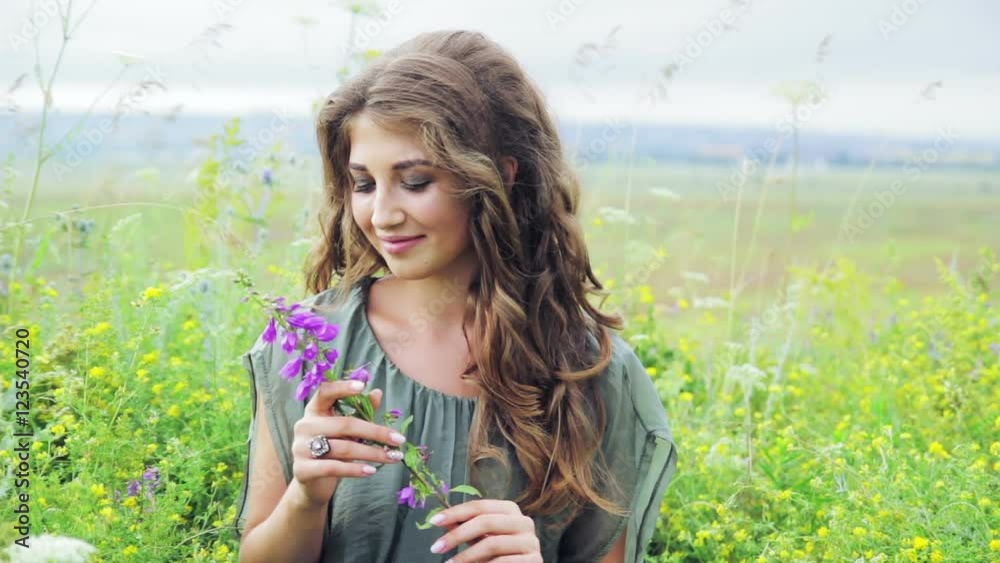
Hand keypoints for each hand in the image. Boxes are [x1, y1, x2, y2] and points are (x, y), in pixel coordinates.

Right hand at [290, 380, 407, 508]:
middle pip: (344, 424)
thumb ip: (360, 412)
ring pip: (343, 448)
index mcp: (314, 410)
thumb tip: (377, 392)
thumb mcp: (347, 431)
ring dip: (372, 453)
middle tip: (399, 439)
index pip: (325, 393)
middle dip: (375, 432)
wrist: (312, 484)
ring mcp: (300, 448)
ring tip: (393, 457)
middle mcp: (304, 426)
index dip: (342, 388)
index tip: (362, 386)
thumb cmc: (333, 451)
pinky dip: (355, 470)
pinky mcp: (302, 470)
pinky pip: (333, 467)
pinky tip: (371, 471)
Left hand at [429, 500, 541, 561]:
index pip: (480, 506)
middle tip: (436, 547)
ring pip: (492, 544)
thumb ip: (465, 528)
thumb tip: (442, 520)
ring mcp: (531, 542)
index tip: (434, 521)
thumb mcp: (480, 539)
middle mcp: (524, 522)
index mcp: (510, 510)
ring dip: (466, 556)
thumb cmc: (500, 554)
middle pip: (486, 522)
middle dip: (457, 535)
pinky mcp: (534, 561)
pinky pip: (503, 562)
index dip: (456, 512)